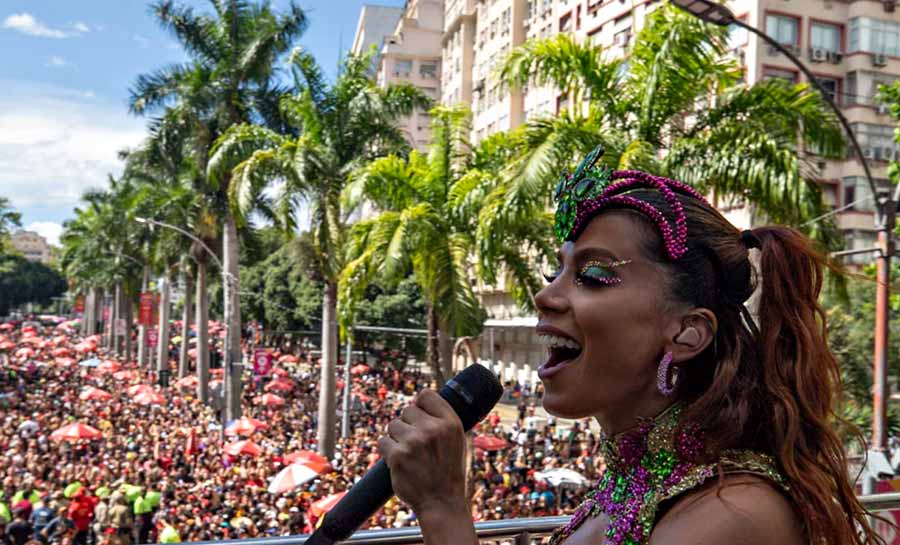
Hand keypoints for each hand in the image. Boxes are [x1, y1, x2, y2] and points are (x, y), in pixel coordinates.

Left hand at [378, 389, 466, 514]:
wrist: (441, 503)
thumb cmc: (448, 472)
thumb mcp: (456, 441)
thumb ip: (441, 421)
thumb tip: (420, 402)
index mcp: (450, 423)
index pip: (426, 396)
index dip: (420, 406)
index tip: (420, 417)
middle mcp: (433, 429)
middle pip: (407, 410)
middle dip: (408, 425)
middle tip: (416, 444)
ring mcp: (414, 442)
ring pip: (393, 425)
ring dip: (397, 438)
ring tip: (409, 454)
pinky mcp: (397, 456)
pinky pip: (383, 442)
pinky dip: (388, 451)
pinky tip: (400, 462)